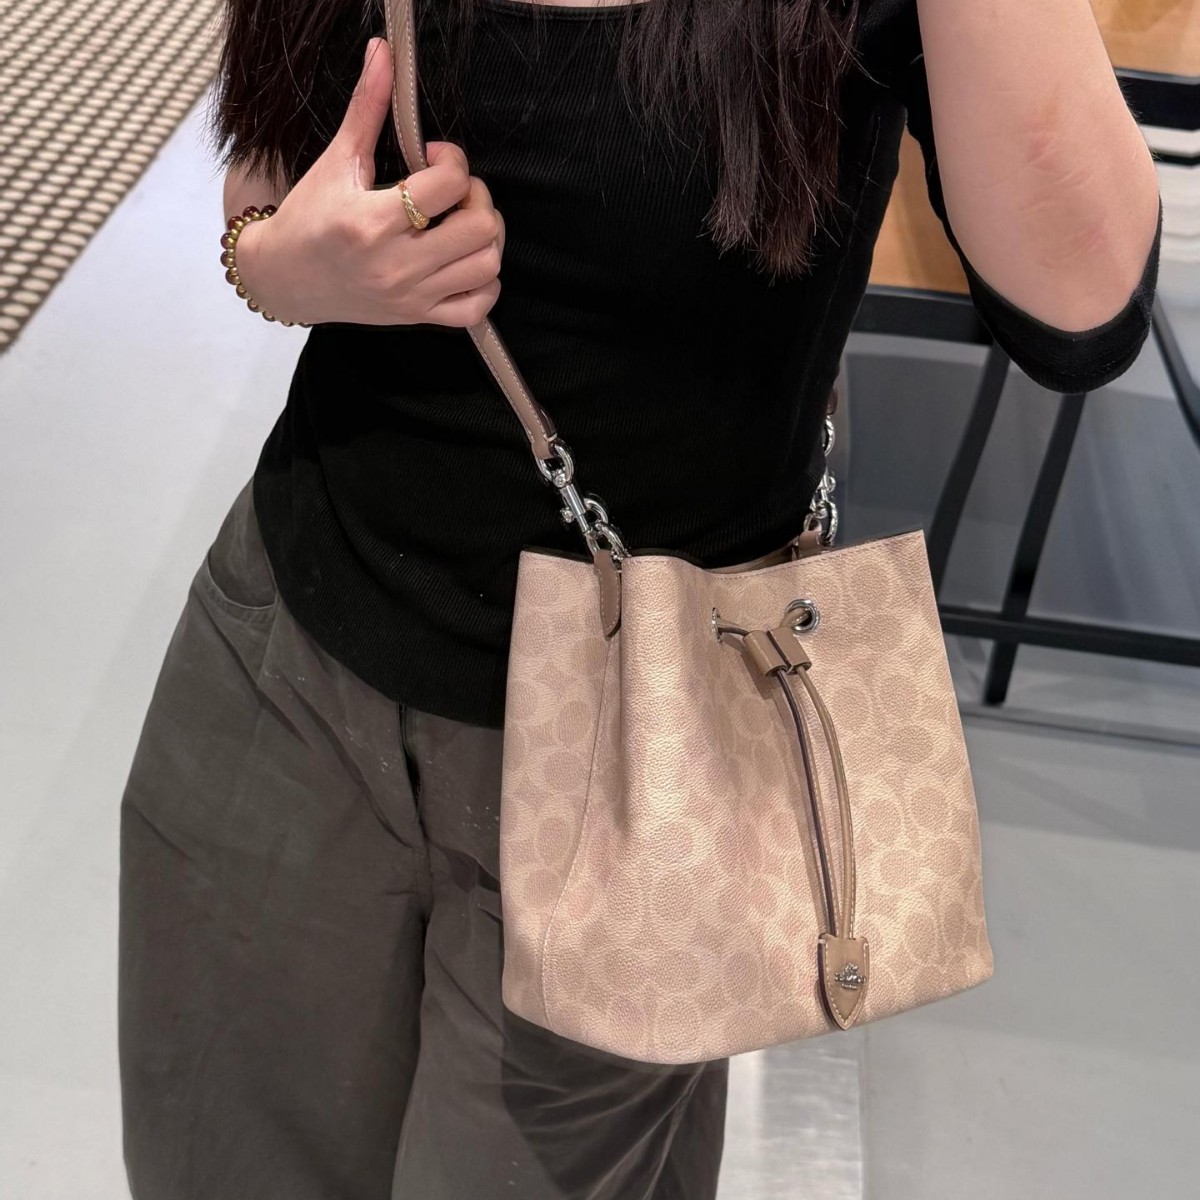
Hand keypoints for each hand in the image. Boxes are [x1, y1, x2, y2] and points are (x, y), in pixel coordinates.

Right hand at [234, 36, 503, 327]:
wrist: (285, 278)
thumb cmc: (309, 218)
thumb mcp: (336, 161)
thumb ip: (368, 108)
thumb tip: (384, 53)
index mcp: (373, 222)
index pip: (448, 184)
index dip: (452, 158)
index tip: (433, 156)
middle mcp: (396, 264)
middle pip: (480, 227)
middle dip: (477, 197)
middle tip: (454, 191)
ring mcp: (411, 296)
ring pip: (487, 265)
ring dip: (486, 237)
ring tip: (461, 222)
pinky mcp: (418, 316)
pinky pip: (477, 308)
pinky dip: (485, 282)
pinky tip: (465, 260)